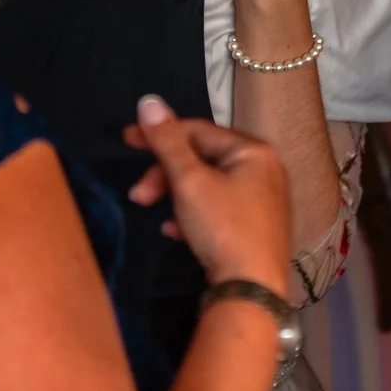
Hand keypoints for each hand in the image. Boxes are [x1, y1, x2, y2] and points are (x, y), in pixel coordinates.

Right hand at [126, 96, 291, 289]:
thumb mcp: (189, 181)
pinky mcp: (256, 227)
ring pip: (207, 185)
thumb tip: (149, 101)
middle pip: (202, 159)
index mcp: (253, 150)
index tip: (126, 139)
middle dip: (165, 175)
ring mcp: (263, 200)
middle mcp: (264, 169)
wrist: (252, 289)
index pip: (197, 131)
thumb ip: (167, 142)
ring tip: (156, 215)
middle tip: (138, 195)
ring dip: (176, 196)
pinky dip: (194, 215)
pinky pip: (218, 209)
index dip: (159, 133)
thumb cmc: (223, 227)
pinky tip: (176, 233)